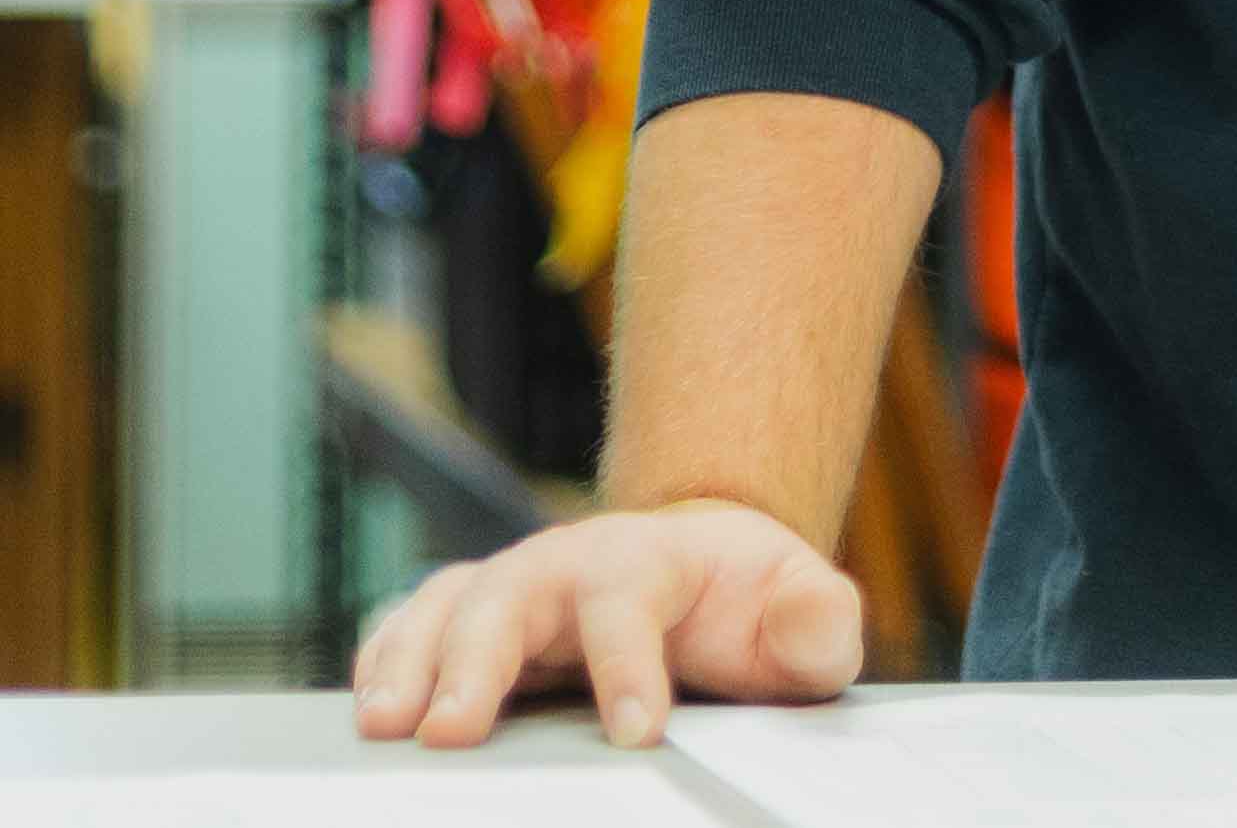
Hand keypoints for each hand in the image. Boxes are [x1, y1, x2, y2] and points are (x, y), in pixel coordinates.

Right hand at [350, 499, 863, 749]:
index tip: (636, 733)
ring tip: (383, 725)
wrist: (702, 569)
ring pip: (449, 606)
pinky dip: (383, 658)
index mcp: (652, 558)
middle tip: (450, 732)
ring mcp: (513, 586)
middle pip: (513, 597)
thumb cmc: (746, 599)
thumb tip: (810, 626)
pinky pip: (412, 624)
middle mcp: (568, 561)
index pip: (631, 606)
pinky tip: (366, 707)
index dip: (630, 669)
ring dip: (409, 661)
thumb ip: (816, 620)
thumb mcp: (798, 605)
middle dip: (478, 662)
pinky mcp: (472, 618)